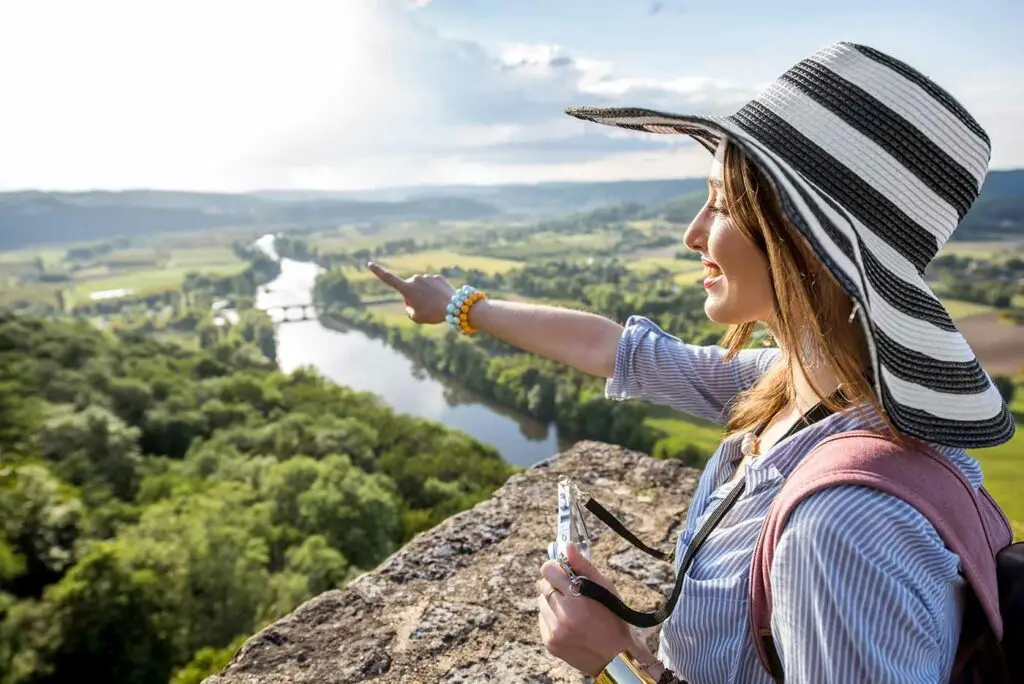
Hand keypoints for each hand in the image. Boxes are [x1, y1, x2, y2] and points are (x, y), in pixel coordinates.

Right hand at [366, 262, 455, 323]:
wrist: (454, 307)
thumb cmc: (433, 314)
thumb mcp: (416, 318)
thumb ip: (409, 310)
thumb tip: (411, 302)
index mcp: (407, 288)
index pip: (388, 279)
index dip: (378, 272)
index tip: (370, 263)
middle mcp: (415, 279)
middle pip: (409, 289)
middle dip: (413, 297)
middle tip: (424, 308)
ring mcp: (427, 277)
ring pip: (422, 287)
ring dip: (425, 295)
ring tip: (435, 304)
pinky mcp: (438, 277)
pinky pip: (432, 286)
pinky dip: (435, 292)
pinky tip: (442, 299)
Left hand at [536, 542, 637, 676]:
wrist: (617, 657)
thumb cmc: (614, 619)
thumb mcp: (605, 589)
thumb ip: (583, 566)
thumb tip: (567, 546)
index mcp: (577, 601)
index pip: (548, 571)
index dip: (556, 568)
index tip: (565, 572)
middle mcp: (562, 617)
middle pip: (543, 585)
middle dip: (555, 584)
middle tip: (572, 592)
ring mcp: (554, 632)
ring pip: (541, 602)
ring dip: (553, 601)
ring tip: (572, 610)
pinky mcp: (549, 643)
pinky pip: (542, 619)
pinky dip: (552, 617)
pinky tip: (569, 623)